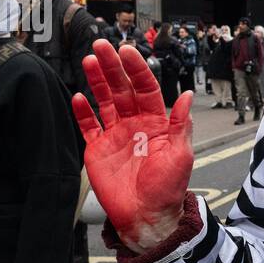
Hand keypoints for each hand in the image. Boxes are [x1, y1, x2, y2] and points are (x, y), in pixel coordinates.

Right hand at [72, 39, 194, 253]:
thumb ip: (181, 124)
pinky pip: (88, 125)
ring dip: (97, 81)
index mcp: (156, 122)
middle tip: (101, 46)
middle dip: (112, 67)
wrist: (147, 217)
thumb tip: (186, 94)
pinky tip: (77, 96)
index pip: (145, 88)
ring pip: (104, 101)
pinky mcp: (98, 149)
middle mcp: (135, 124)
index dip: (136, 69)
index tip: (127, 51)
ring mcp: (115, 135)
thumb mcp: (181, 155)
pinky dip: (82, 111)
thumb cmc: (168, 189)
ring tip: (88, 60)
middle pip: (122, 88)